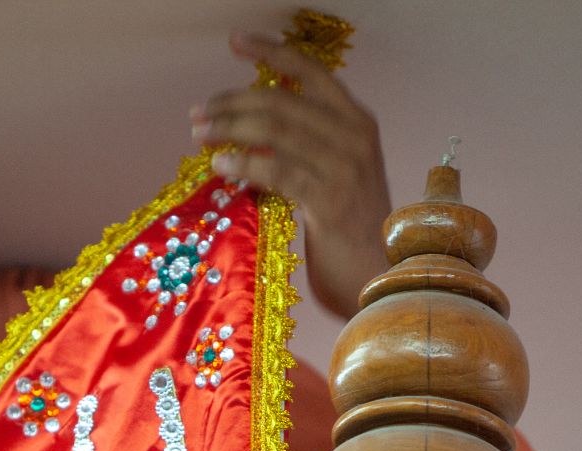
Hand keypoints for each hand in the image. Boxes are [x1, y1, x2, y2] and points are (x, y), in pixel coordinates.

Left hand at [193, 30, 391, 319]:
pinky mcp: (329, 201)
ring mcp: (345, 167)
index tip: (236, 42)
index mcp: (357, 122)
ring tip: (199, 135)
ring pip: (275, 131)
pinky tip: (219, 164)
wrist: (383, 277)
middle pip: (282, 101)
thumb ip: (306, 146)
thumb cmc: (350, 230)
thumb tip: (249, 130)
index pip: (311, 72)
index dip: (272, 53)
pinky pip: (276, 170)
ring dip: (229, 129)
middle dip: (232, 103)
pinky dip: (242, 163)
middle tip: (198, 114)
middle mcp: (355, 136)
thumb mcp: (334, 173)